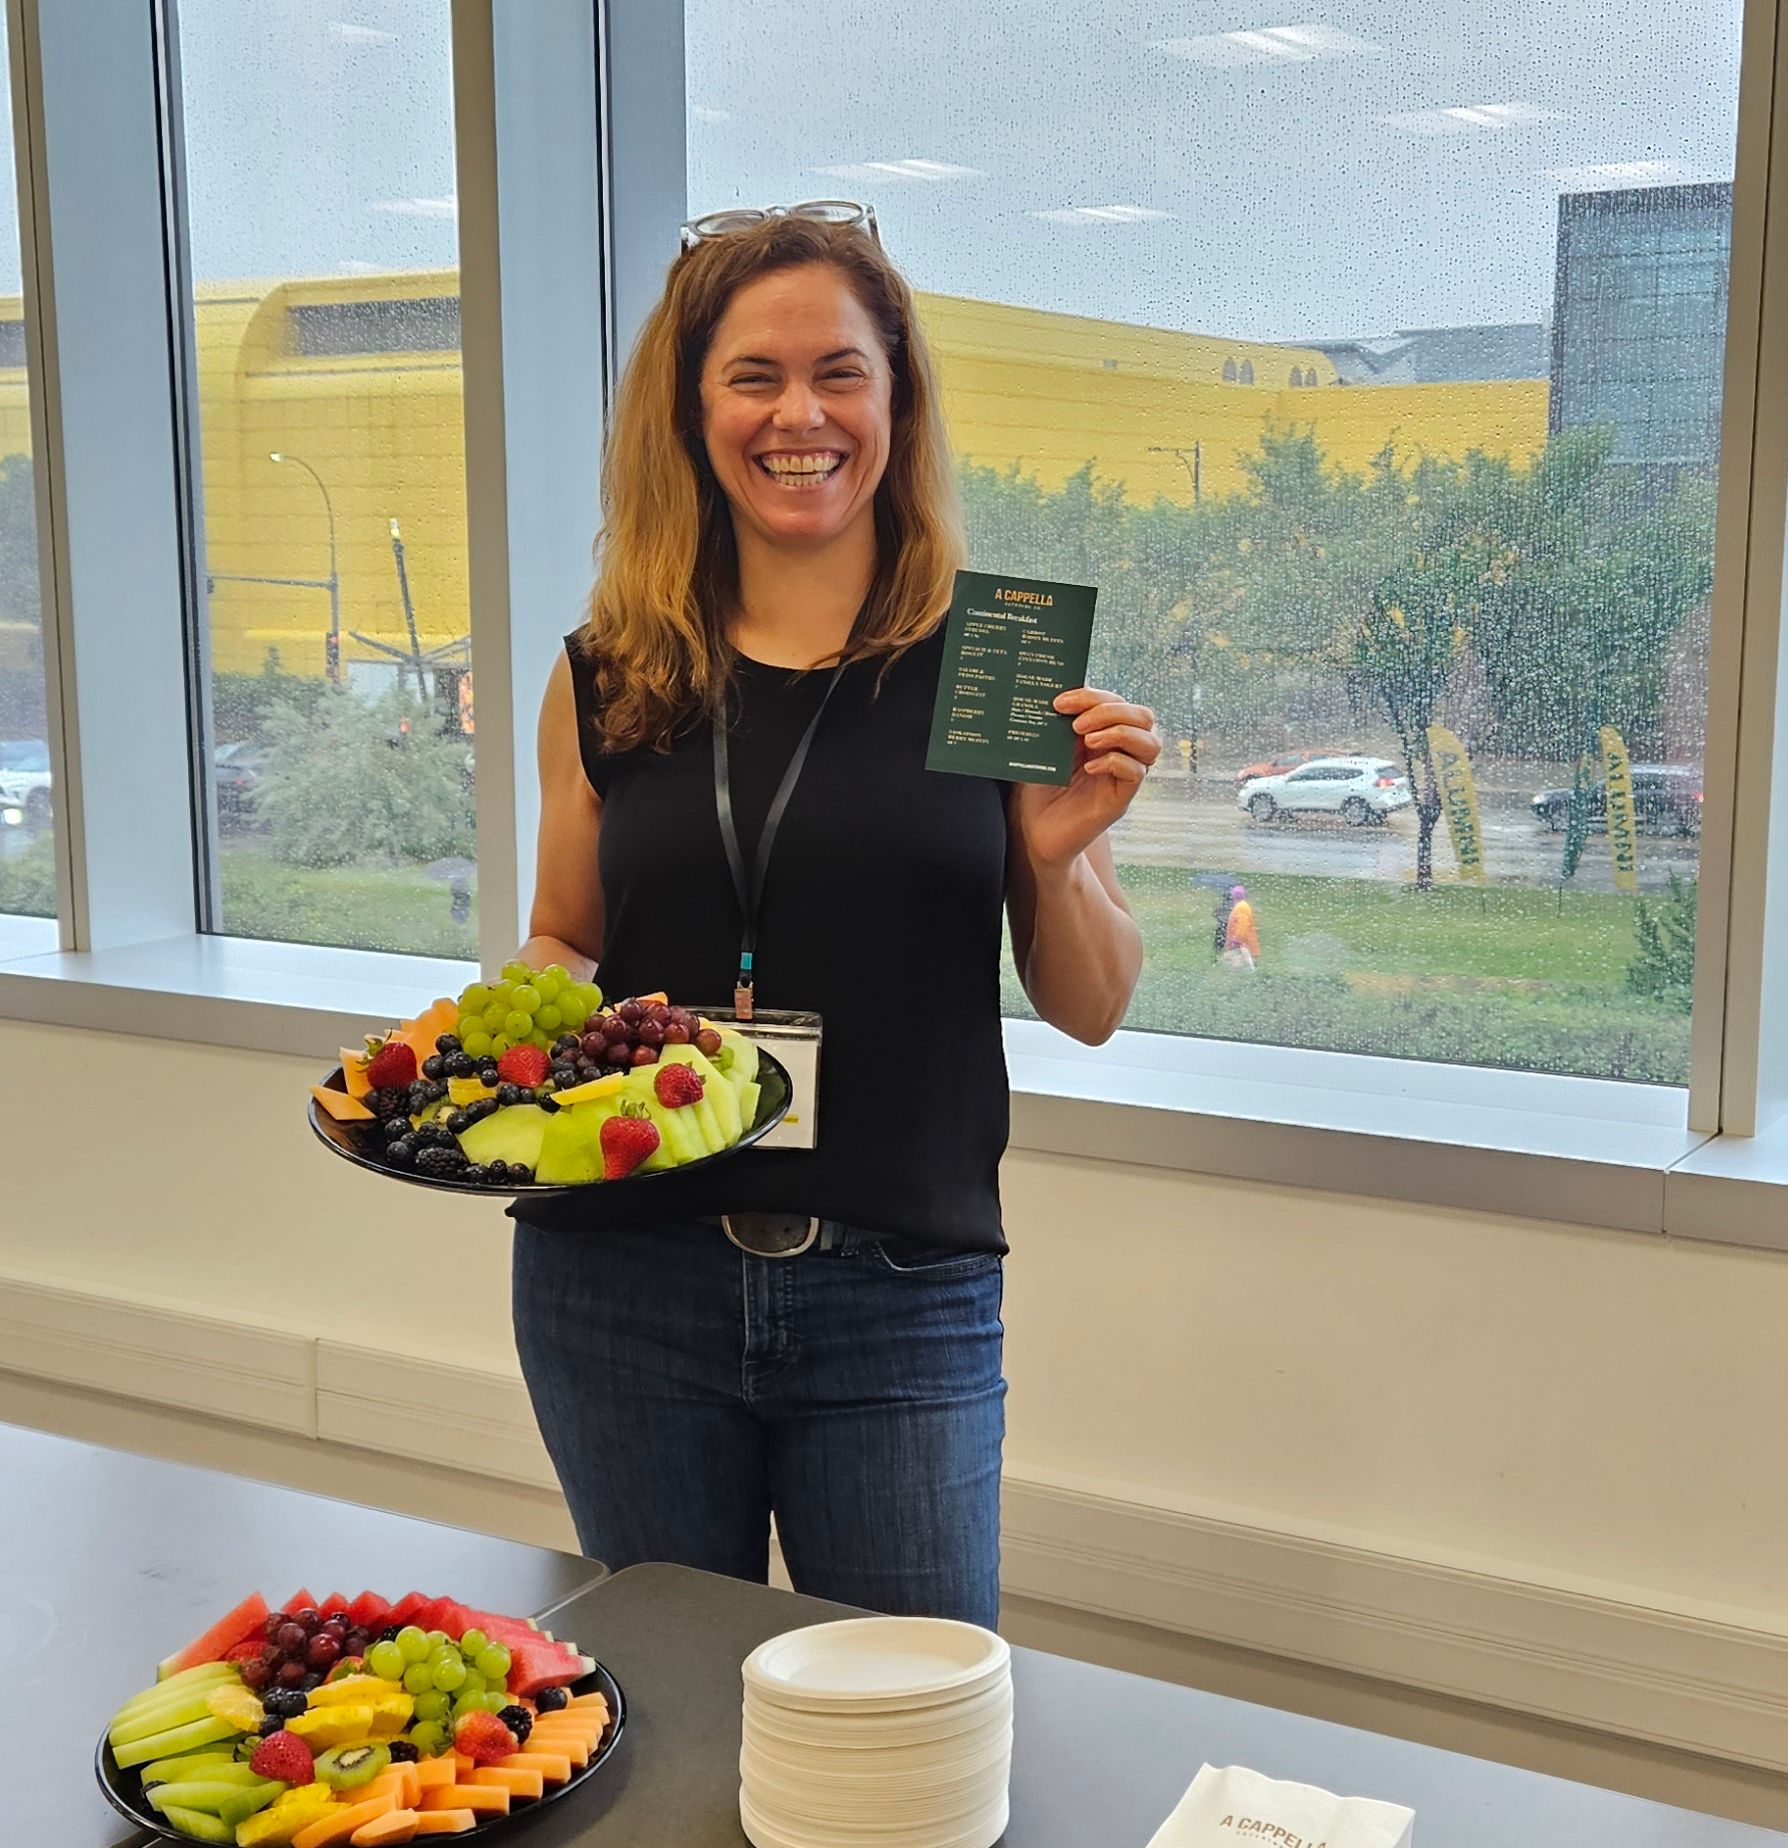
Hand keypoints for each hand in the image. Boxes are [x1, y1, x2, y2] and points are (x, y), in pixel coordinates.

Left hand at [1013, 687, 1159, 870]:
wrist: (1034, 830)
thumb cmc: (1039, 787)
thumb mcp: (1046, 749)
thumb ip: (1058, 724)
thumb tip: (1059, 697)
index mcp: (1103, 732)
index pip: (1116, 701)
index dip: (1092, 696)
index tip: (1060, 703)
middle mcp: (1119, 750)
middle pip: (1143, 717)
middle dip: (1111, 711)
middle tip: (1077, 725)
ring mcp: (1123, 775)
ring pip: (1151, 743)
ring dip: (1120, 733)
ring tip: (1087, 741)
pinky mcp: (1121, 799)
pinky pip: (1137, 773)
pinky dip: (1115, 763)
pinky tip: (1089, 768)